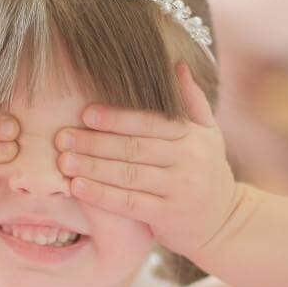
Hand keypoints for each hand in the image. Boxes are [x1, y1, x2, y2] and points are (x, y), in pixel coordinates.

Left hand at [56, 63, 238, 257]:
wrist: (224, 221)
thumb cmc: (206, 172)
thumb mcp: (209, 134)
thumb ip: (192, 101)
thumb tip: (176, 64)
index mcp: (193, 136)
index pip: (151, 122)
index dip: (117, 118)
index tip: (85, 113)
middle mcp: (188, 160)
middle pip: (134, 148)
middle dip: (95, 143)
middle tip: (63, 138)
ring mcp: (179, 189)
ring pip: (128, 175)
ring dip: (92, 167)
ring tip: (64, 161)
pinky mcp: (168, 216)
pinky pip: (129, 204)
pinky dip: (101, 195)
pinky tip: (77, 187)